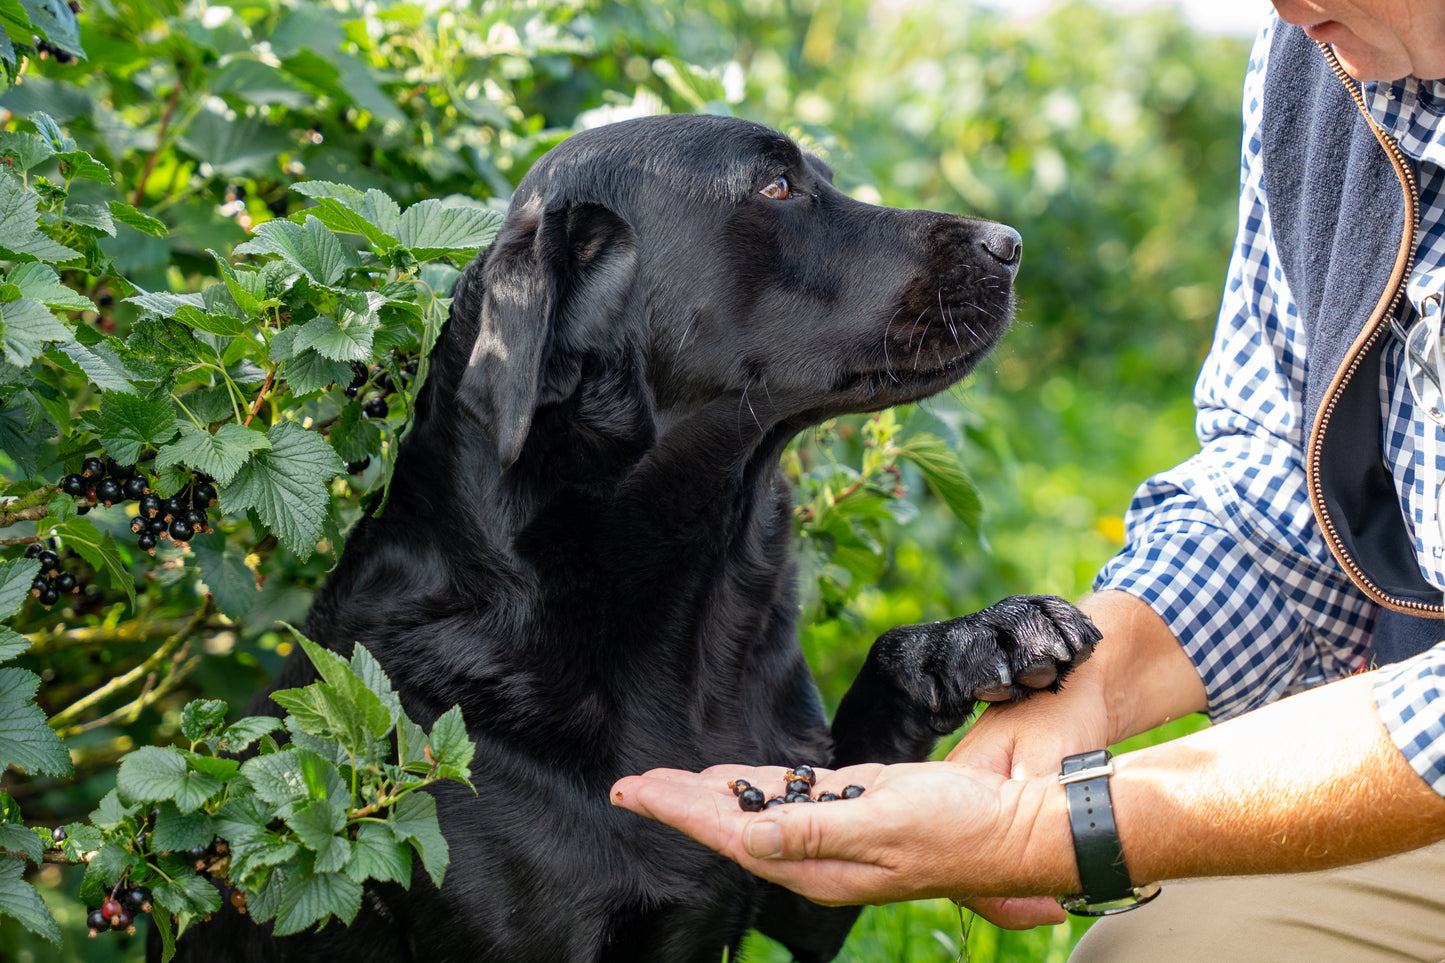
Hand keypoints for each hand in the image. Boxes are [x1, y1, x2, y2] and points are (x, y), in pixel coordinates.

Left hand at [610, 762, 1072, 908]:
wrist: (1011, 826)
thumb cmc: (957, 829)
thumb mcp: (883, 824)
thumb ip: (812, 832)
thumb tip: (748, 840)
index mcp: (817, 865)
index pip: (730, 838)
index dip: (679, 813)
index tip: (635, 792)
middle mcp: (816, 855)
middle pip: (731, 827)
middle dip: (679, 805)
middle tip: (628, 784)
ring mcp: (833, 833)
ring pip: (754, 811)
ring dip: (708, 796)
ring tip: (662, 782)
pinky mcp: (852, 808)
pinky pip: (788, 797)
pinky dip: (753, 785)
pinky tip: (729, 779)